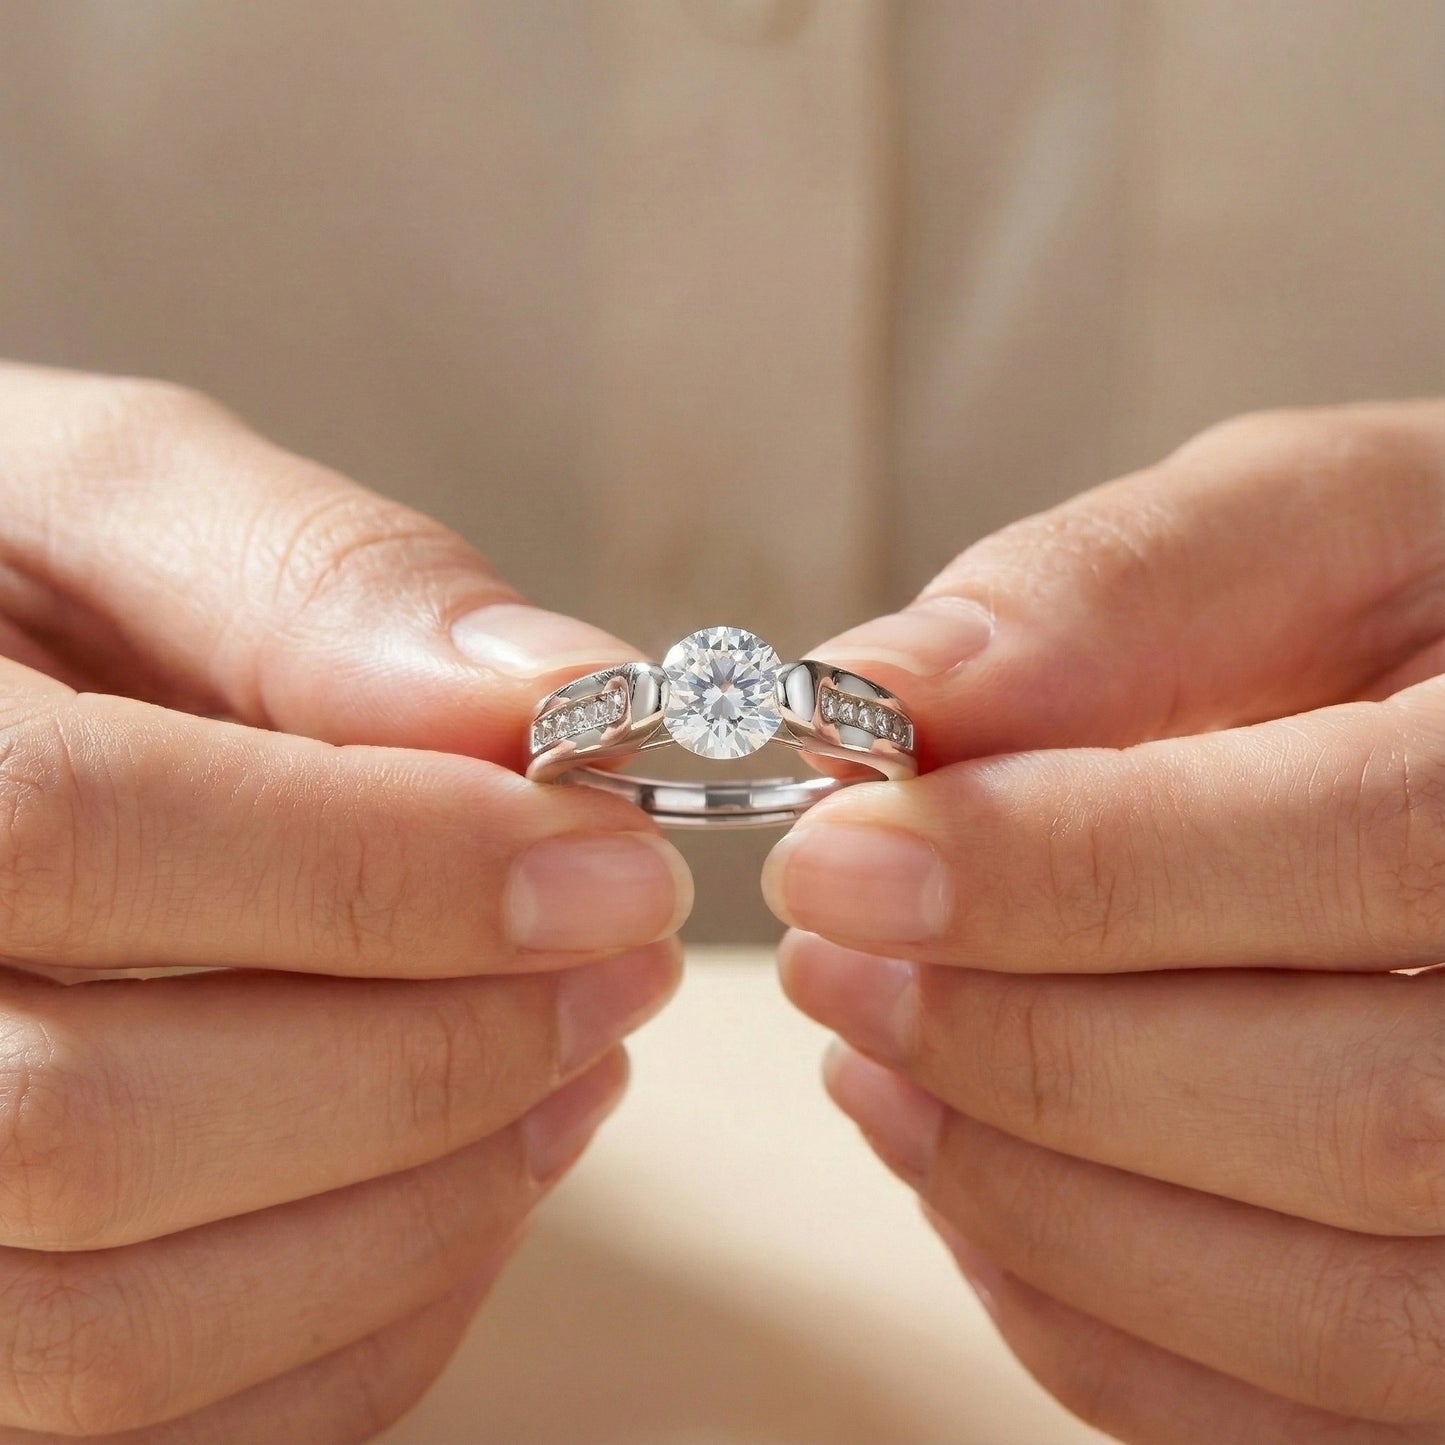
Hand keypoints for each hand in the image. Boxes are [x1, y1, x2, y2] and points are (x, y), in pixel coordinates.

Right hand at [0, 363, 692, 1441]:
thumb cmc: (4, 581)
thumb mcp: (111, 504)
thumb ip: (308, 581)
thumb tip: (540, 690)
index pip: (75, 837)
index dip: (380, 865)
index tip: (608, 854)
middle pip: (96, 1131)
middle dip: (432, 1055)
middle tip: (626, 960)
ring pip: (118, 1328)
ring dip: (419, 1208)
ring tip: (580, 1063)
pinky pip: (158, 1427)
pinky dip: (365, 1328)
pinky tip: (477, 1185)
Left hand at [765, 401, 1444, 1443]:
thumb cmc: (1434, 615)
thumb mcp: (1325, 532)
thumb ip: (1119, 592)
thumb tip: (881, 687)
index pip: (1369, 847)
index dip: (1074, 869)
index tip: (838, 852)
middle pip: (1355, 1120)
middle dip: (1026, 1047)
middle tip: (830, 957)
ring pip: (1321, 1306)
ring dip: (1029, 1191)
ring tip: (871, 1055)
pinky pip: (1290, 1418)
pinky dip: (1088, 1317)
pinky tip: (969, 1176)